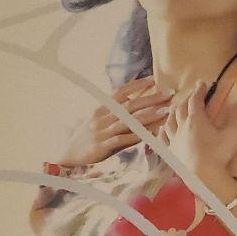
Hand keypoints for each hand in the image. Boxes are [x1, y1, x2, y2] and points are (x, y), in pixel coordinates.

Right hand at [58, 76, 174, 166]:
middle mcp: (102, 117)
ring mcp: (103, 131)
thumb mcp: (97, 122)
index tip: (154, 79)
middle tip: (169, 93)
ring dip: (149, 115)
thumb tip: (131, 105)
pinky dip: (137, 137)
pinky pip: (123, 140)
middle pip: (130, 104)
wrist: (67, 157)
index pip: (121, 92)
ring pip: (129, 121)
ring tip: (165, 111)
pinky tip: (150, 135)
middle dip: (151, 98)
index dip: (137, 85)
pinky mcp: (103, 146)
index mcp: (101, 109)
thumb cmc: (85, 139)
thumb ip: (112, 114)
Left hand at [159, 80, 236, 179]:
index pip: (195, 100)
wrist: (205, 177)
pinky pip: (164, 139)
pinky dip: (163, 131)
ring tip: (175, 109)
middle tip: (191, 95)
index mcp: (196, 120)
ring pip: (170, 121)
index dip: (198, 90)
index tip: (201, 84)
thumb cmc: (220, 155)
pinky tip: (163, 128)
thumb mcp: (233, 134)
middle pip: (180, 109)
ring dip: (173, 113)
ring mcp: (175, 140)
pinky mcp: (171, 152)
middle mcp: (182, 127)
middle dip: (186, 99)